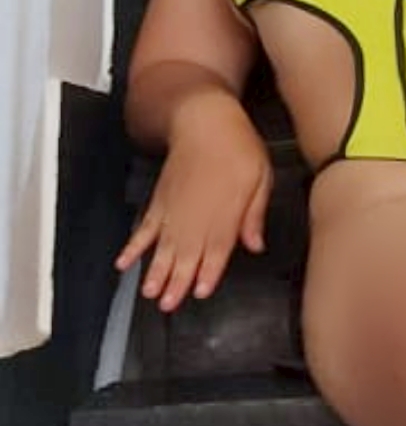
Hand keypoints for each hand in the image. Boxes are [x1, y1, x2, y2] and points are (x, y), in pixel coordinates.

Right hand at [115, 90, 273, 311]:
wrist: (205, 120)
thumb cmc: (239, 147)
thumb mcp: (261, 177)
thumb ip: (255, 214)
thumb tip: (254, 245)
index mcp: (225, 210)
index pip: (217, 248)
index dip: (208, 271)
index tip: (199, 291)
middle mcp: (197, 213)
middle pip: (187, 252)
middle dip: (178, 281)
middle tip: (168, 305)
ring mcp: (174, 207)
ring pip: (164, 245)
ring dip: (156, 270)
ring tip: (148, 293)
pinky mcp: (160, 199)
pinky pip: (144, 227)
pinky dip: (133, 246)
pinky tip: (122, 263)